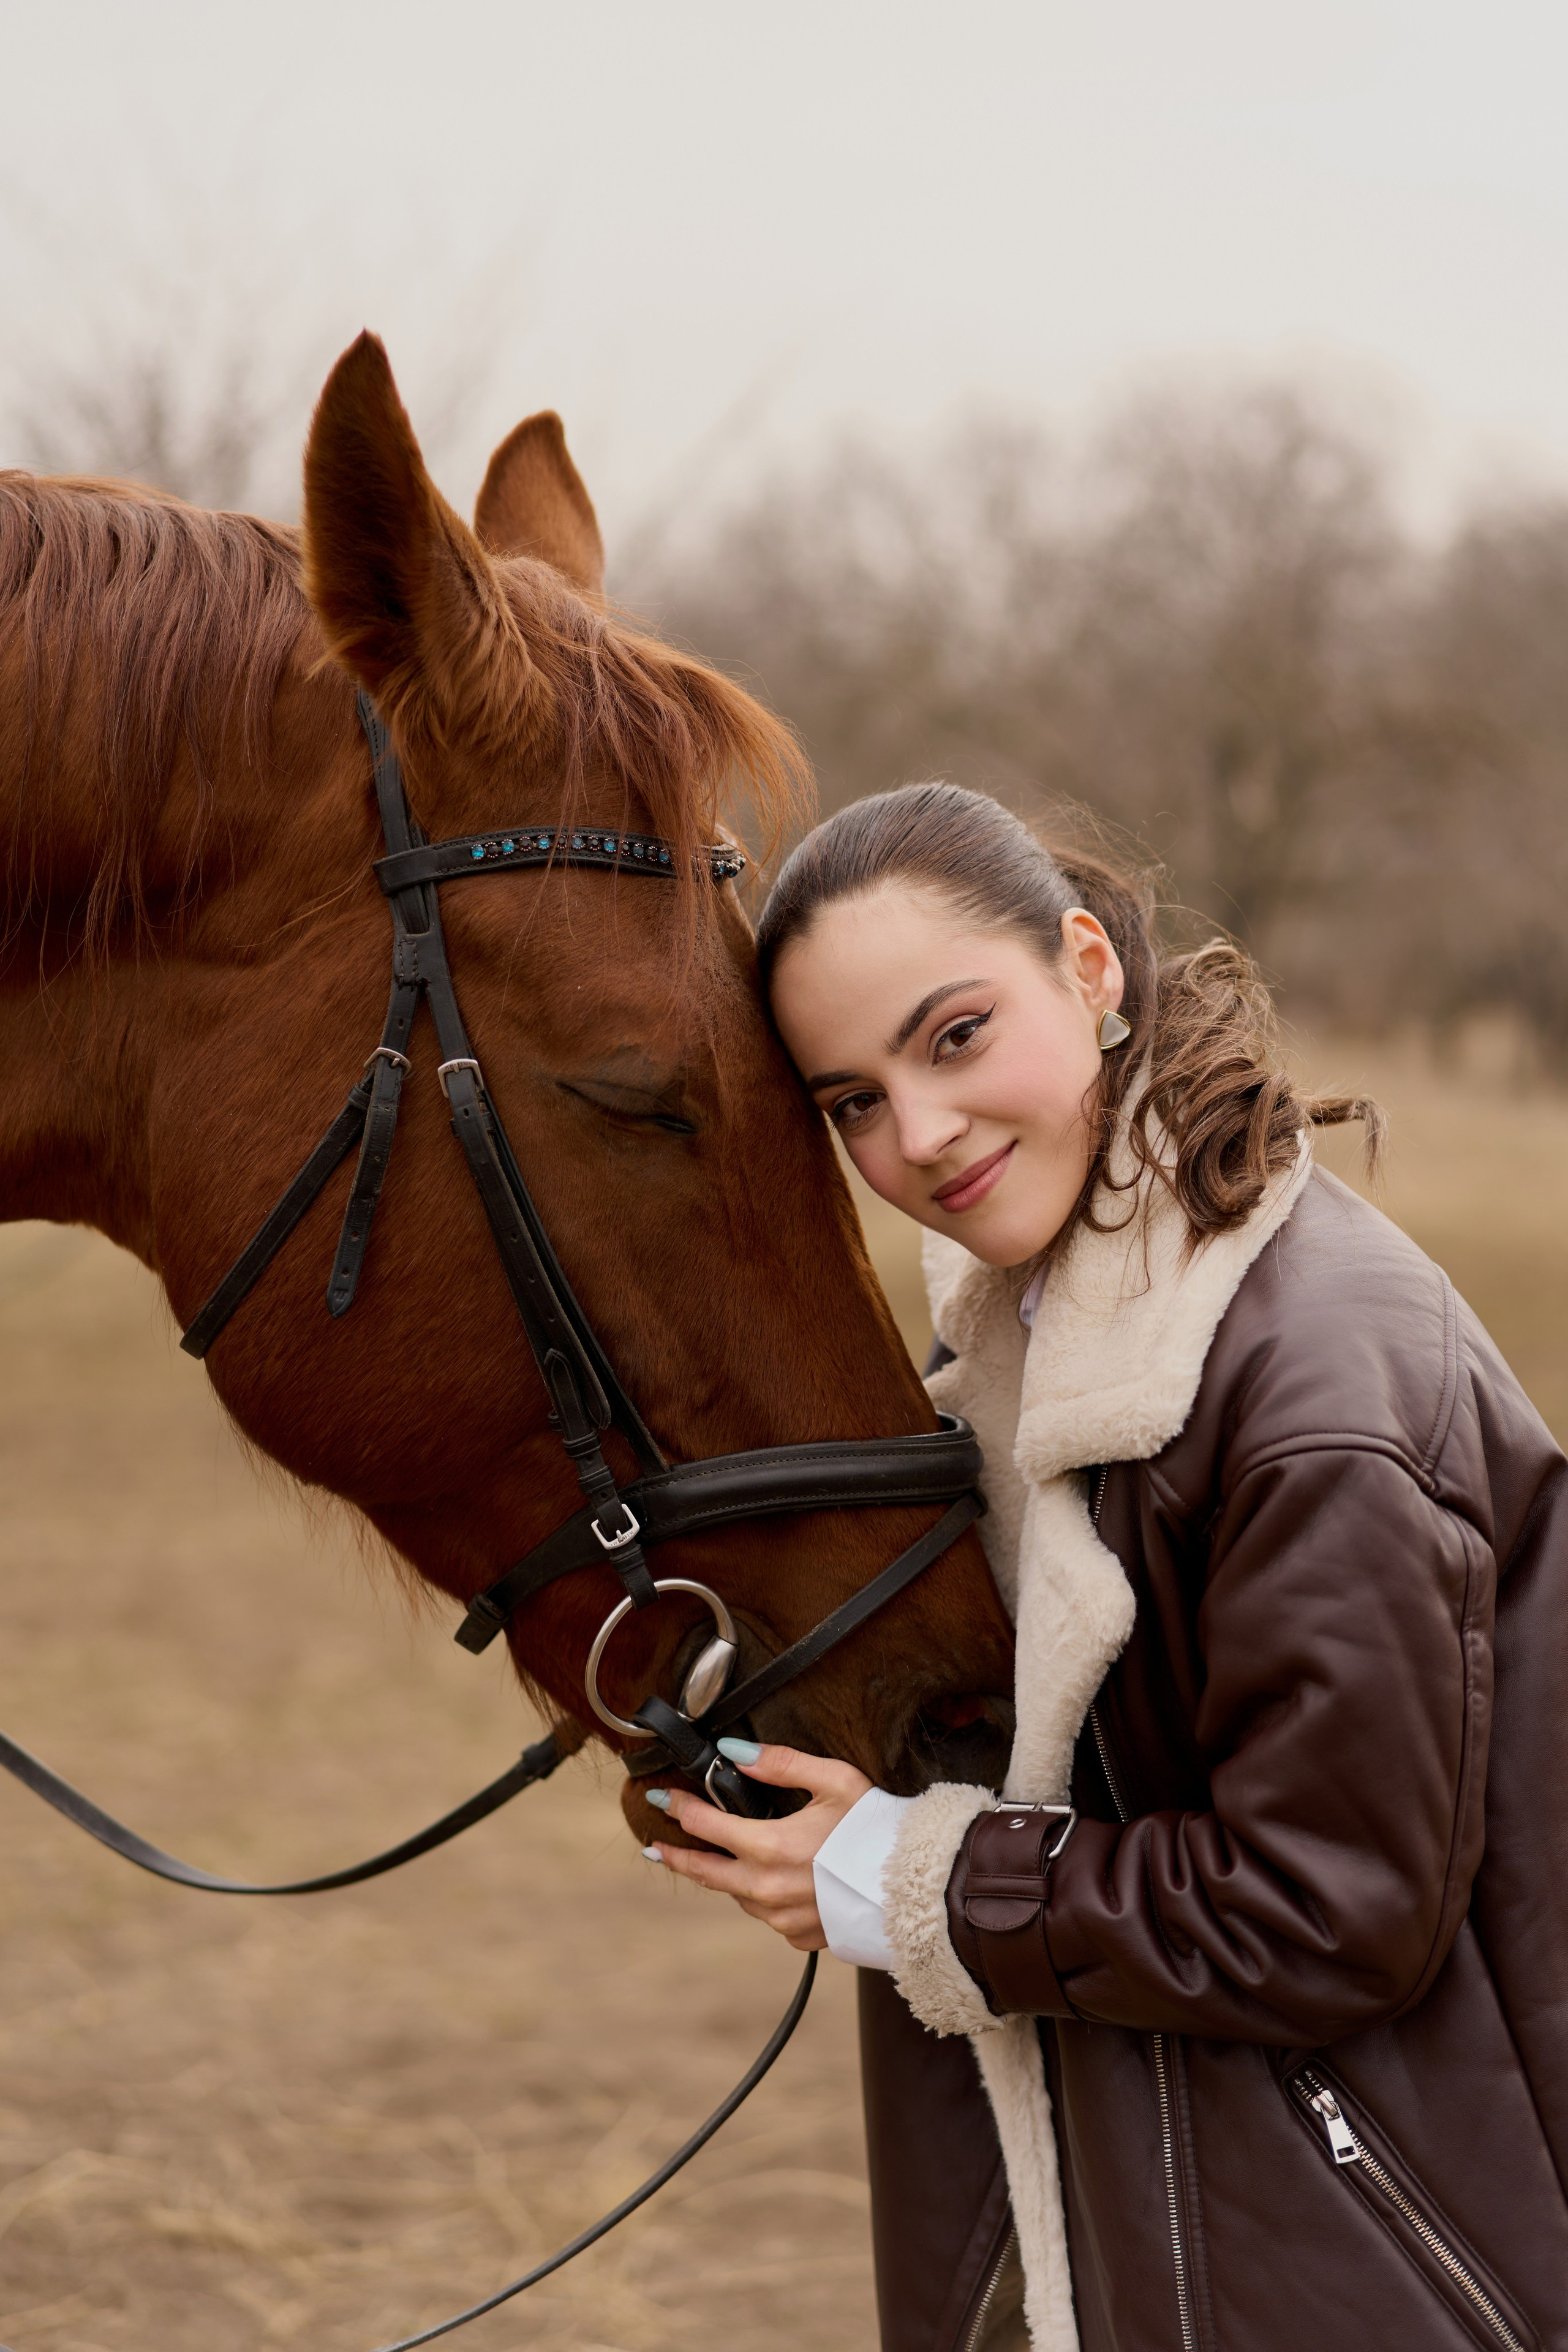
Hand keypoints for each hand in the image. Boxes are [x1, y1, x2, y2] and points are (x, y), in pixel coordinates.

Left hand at [642, 1741, 871, 1950]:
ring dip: (724, 1875)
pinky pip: (766, 1915)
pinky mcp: (798, 1936)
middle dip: (677, 1855)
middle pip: (705, 1871)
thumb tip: (732, 1752)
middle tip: (655, 1847)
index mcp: (770, 1847)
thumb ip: (779, 1764)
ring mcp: (781, 1918)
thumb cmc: (877, 1830)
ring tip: (715, 1859)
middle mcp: (767, 1889)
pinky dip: (760, 1897)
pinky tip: (770, 1882)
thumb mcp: (833, 1780)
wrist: (915, 1887)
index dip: (680, 1808)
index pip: (705, 1826)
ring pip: (736, 1895)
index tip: (662, 1798)